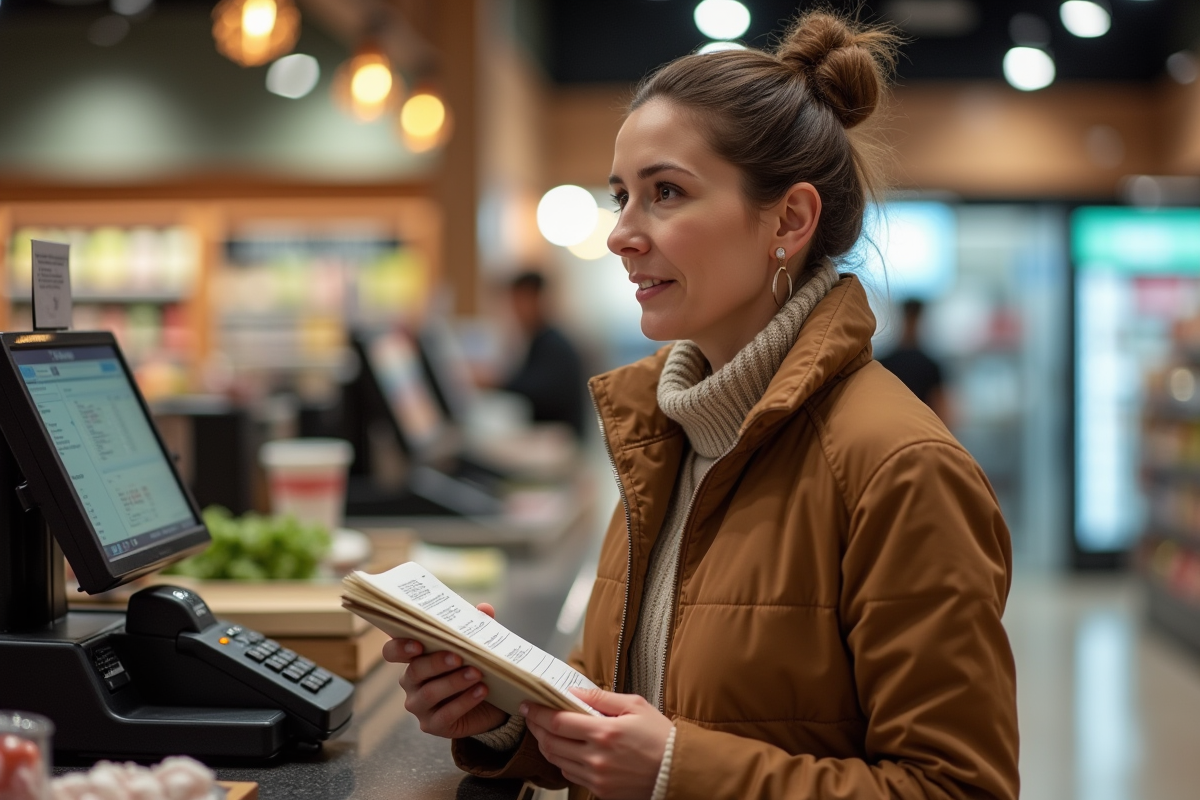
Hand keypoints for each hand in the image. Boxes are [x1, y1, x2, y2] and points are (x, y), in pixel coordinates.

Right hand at [381, 602, 508, 737]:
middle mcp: (411, 683)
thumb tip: (485, 608)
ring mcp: (420, 706)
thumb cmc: (473, 668)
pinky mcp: (433, 725)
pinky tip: (481, 691)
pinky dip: (464, 702)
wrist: (489, 705)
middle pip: (414, 671)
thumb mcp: (475, 646)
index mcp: (414, 659)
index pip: (392, 652)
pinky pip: (445, 715)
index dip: (399, 647)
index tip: (418, 643)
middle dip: (436, 663)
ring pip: (429, 694)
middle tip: (459, 656)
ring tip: (476, 673)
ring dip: (453, 682)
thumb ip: (477, 626)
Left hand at [523, 687, 672, 799]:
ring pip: (557, 761)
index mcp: (605, 732)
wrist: (677, 771)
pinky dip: (562, 761)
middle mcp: (597, 757)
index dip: (538, 713)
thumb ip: (601, 697)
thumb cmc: (660, 736)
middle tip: (531, 717)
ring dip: (546, 745)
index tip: (528, 705)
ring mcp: (597, 777)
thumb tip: (574, 691)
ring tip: (545, 732)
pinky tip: (565, 750)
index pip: (558, 722)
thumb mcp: (635, 705)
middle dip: (536, 728)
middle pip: (551, 743)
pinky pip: (571, 775)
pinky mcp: (600, 791)